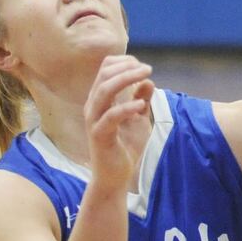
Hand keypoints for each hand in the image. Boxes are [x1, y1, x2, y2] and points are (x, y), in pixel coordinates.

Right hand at [84, 55, 155, 190]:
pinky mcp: (99, 136)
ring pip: (104, 91)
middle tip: (148, 69)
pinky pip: (110, 116)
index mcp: (100, 100)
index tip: (143, 66)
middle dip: (127, 67)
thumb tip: (148, 80)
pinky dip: (126, 107)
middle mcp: (93, 106)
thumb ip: (142, 100)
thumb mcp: (139, 119)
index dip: (124, 62)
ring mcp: (94, 120)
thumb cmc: (125, 146)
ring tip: (146, 76)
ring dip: (126, 79)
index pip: (105, 70)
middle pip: (104, 75)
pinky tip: (141, 106)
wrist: (116, 177)